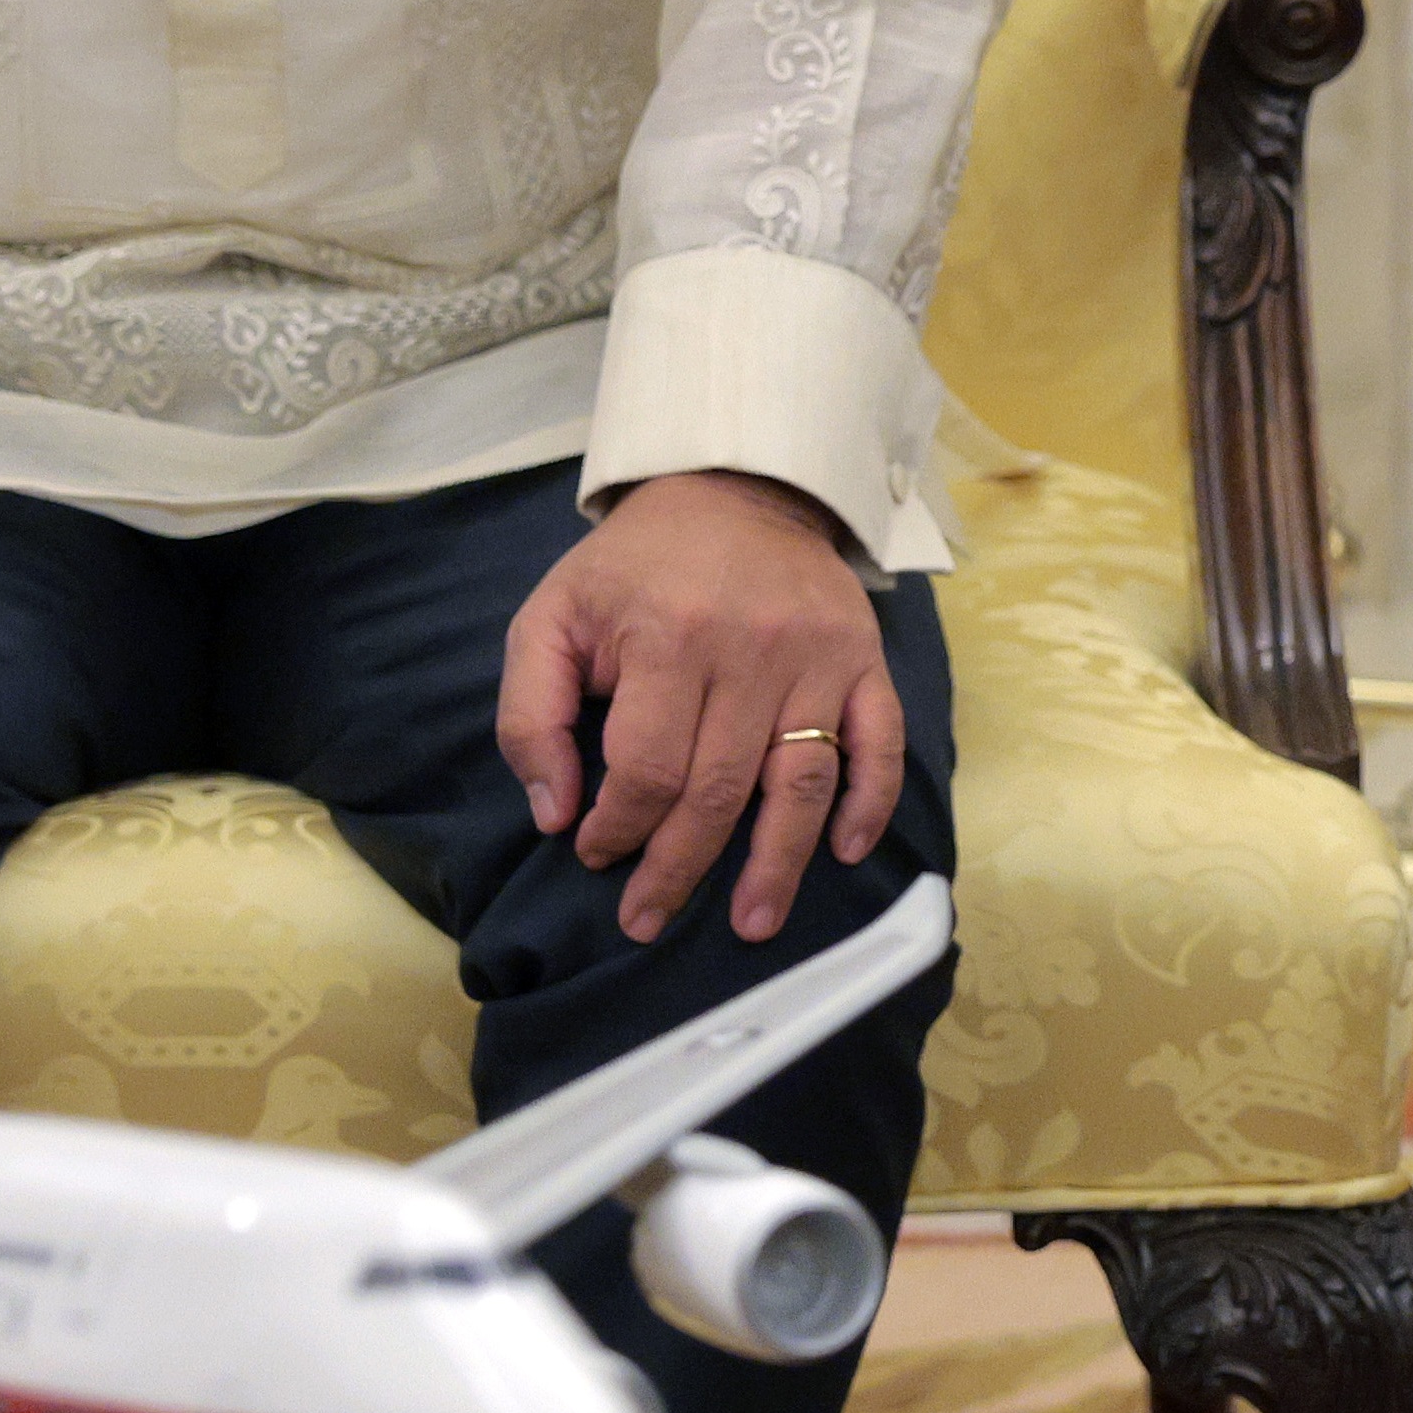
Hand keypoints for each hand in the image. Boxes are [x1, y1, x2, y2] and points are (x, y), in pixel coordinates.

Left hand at [497, 472, 894, 945]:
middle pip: (719, 791)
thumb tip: (554, 812)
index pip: (646, 768)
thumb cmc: (634, 566)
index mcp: (668, 639)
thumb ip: (533, 714)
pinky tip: (844, 853)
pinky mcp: (863, 661)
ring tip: (754, 925)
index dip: (618, 828)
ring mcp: (817, 659)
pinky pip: (880, 744)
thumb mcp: (552, 616)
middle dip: (679, 869)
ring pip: (801, 783)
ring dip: (778, 864)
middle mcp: (751, 652)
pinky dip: (868, 804)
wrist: (736, 488)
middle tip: (647, 919)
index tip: (596, 852)